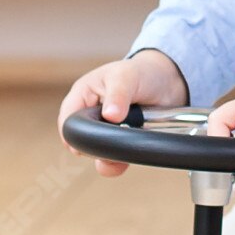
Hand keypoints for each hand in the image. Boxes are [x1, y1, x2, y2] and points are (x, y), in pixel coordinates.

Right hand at [59, 50, 188, 176]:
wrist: (168, 82)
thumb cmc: (141, 72)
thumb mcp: (127, 77)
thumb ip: (118, 95)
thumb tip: (110, 116)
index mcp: (82, 95)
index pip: (66, 122)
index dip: (74, 135)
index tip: (92, 142)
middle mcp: (89, 115)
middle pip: (79, 143)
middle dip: (96, 148)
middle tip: (116, 141)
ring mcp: (104, 131)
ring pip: (95, 156)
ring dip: (109, 158)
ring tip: (125, 149)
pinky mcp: (118, 142)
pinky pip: (112, 161)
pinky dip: (120, 162)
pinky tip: (130, 155)